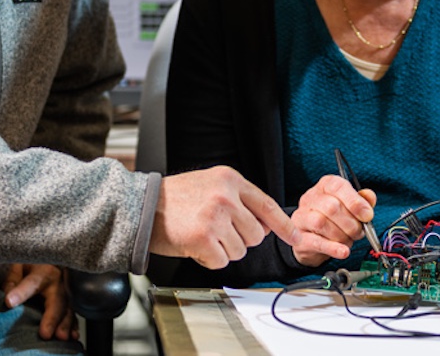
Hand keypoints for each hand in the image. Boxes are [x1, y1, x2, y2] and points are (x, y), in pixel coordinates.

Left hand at [2, 264, 77, 341]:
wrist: (48, 260)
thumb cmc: (31, 264)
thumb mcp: (19, 265)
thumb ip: (12, 280)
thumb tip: (7, 297)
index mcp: (43, 270)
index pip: (32, 282)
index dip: (21, 292)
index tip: (9, 302)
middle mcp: (57, 281)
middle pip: (56, 299)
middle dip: (52, 317)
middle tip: (46, 333)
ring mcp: (65, 292)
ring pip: (67, 308)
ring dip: (65, 324)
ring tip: (61, 337)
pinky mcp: (68, 303)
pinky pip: (72, 314)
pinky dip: (73, 326)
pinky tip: (73, 336)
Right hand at [150, 166, 301, 268]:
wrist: (142, 207)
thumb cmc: (175, 198)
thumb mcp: (210, 184)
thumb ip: (238, 199)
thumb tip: (266, 226)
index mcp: (230, 179)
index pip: (267, 206)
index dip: (285, 226)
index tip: (297, 238)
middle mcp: (226, 196)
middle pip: (256, 235)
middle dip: (239, 239)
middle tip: (215, 230)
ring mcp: (215, 217)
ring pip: (240, 250)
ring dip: (223, 249)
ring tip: (201, 233)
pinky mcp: (203, 238)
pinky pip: (222, 261)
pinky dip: (209, 259)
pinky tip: (194, 244)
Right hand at [290, 174, 377, 266]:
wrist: (311, 240)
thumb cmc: (333, 220)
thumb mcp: (349, 207)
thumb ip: (361, 200)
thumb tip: (369, 197)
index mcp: (325, 186)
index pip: (338, 186)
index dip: (355, 202)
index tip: (367, 215)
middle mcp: (310, 198)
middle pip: (331, 207)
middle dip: (351, 224)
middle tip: (358, 232)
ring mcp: (301, 217)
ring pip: (321, 223)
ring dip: (341, 236)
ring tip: (348, 240)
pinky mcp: (298, 237)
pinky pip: (315, 241)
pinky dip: (332, 248)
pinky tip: (343, 251)